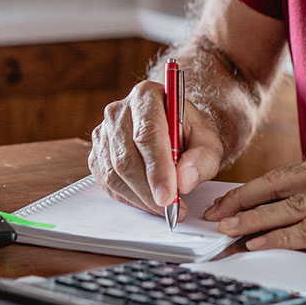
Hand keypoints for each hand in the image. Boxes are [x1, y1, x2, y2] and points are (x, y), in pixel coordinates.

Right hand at [89, 80, 223, 218]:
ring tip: (163, 207)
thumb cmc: (190, 132)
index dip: (157, 169)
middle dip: (148, 190)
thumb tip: (184, 180)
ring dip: (139, 197)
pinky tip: (147, 200)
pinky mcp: (97, 152)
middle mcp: (118, 111)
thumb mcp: (208, 141)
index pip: (147, 134)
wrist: (174, 127)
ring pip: (114, 173)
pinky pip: (106, 182)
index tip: (169, 196)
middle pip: (126, 157)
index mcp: (146, 96)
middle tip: (170, 208)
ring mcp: (103, 132)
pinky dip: (128, 197)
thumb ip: (202, 158)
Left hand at [202, 153, 305, 271]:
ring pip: (291, 205)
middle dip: (243, 200)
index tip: (228, 203)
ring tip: (226, 230)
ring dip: (255, 219)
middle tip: (214, 214)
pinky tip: (259, 242)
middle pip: (280, 183)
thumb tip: (289, 230)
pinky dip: (282, 236)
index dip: (253, 190)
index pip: (287, 175)